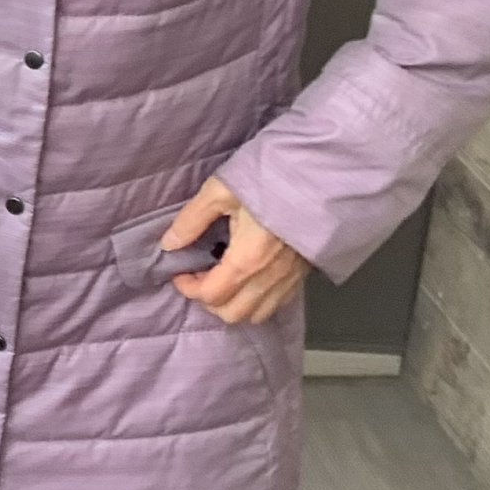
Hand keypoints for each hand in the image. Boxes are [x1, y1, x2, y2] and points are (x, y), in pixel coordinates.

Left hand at [163, 177, 309, 323]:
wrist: (319, 174)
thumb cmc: (270, 178)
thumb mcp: (222, 190)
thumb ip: (192, 220)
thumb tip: (170, 243)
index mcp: (247, 258)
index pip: (211, 294)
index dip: (188, 287)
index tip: (180, 272)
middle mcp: (270, 276)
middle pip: (232, 313)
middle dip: (209, 300)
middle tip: (200, 276)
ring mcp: (289, 278)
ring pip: (256, 314)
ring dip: (233, 304)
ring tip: (223, 279)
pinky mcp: (302, 274)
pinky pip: (276, 304)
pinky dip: (256, 301)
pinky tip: (249, 278)